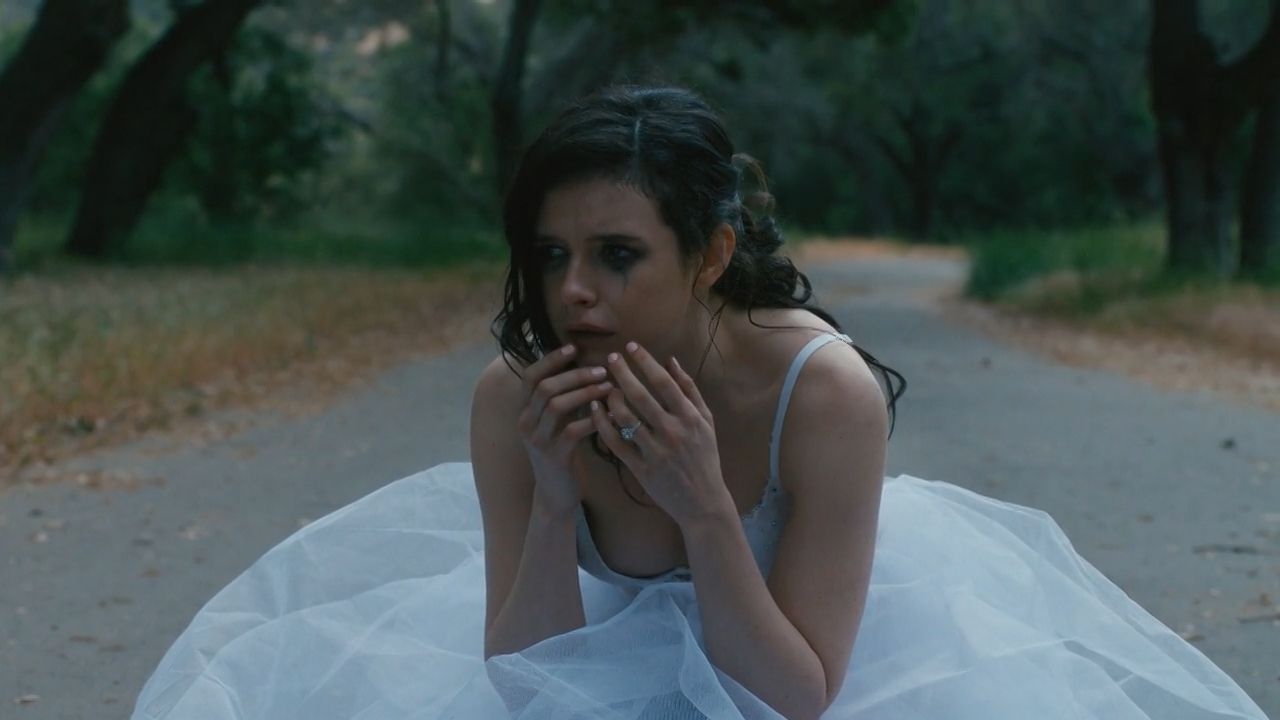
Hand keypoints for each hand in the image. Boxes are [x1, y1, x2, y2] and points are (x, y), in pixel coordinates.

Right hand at [516, 344, 613, 515]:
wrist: (556, 493)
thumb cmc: (562, 451)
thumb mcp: (555, 423)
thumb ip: (562, 398)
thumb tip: (582, 364)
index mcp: (524, 411)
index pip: (530, 376)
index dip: (551, 359)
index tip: (574, 347)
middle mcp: (525, 423)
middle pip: (545, 387)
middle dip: (575, 374)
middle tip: (602, 369)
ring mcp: (537, 441)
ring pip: (557, 406)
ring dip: (585, 392)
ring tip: (608, 386)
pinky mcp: (554, 457)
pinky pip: (573, 431)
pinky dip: (592, 419)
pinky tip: (609, 413)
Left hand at [589, 342, 733, 527]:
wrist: (703, 501)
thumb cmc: (705, 457)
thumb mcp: (706, 422)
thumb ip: (690, 390)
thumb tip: (672, 360)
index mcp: (690, 417)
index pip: (663, 382)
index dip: (645, 362)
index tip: (631, 346)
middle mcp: (673, 432)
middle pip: (640, 395)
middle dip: (622, 373)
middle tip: (610, 358)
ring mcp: (655, 451)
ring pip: (625, 418)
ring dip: (611, 398)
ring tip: (604, 387)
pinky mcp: (641, 469)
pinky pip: (616, 443)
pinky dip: (602, 424)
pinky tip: (595, 410)